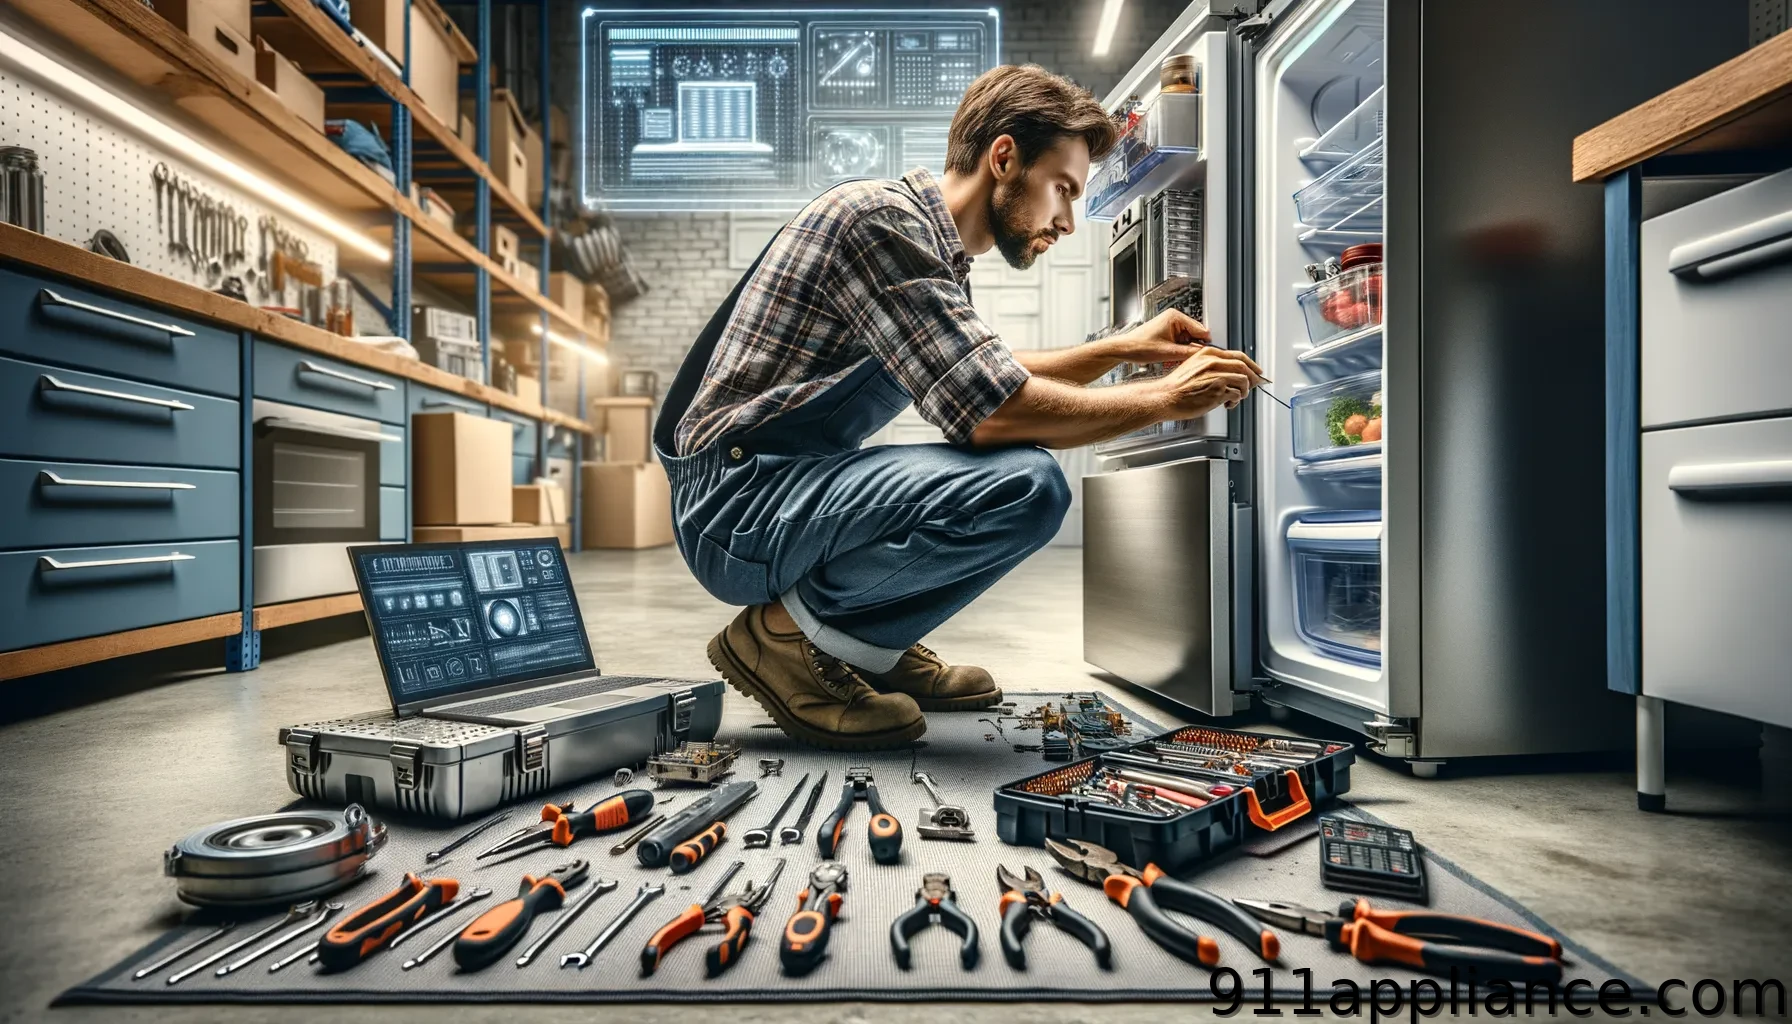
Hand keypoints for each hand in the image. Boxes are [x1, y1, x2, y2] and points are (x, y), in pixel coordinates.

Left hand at [1108, 308, 1211, 364]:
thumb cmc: (1139, 347)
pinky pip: (1181, 340)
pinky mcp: (1168, 331)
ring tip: (1177, 357)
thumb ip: (1189, 353)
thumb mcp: (1168, 352)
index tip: (1208, 355)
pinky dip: (1180, 349)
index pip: (1201, 330)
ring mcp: (1171, 323)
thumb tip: (1204, 355)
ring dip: (1186, 349)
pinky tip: (1174, 355)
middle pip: (1196, 334)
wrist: (1124, 349)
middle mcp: (1174, 317)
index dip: (1204, 344)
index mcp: (1175, 317)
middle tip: (1189, 359)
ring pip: (1189, 339)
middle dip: (1194, 347)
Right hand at [1154, 345, 1268, 417]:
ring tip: (1235, 398)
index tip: (1256, 371)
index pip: (1238, 356)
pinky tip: (1227, 404)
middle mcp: (1214, 362)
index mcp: (1209, 354)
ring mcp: (1217, 376)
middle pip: (1244, 367)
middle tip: (1252, 386)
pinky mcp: (1218, 391)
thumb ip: (1211, 365)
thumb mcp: (1193, 365)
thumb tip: (1229, 372)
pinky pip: (1237, 395)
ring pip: (1244, 381)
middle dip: (1252, 378)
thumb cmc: (1176, 386)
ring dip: (1243, 392)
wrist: (1165, 397)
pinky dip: (1236, 401)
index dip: (1251, 364)